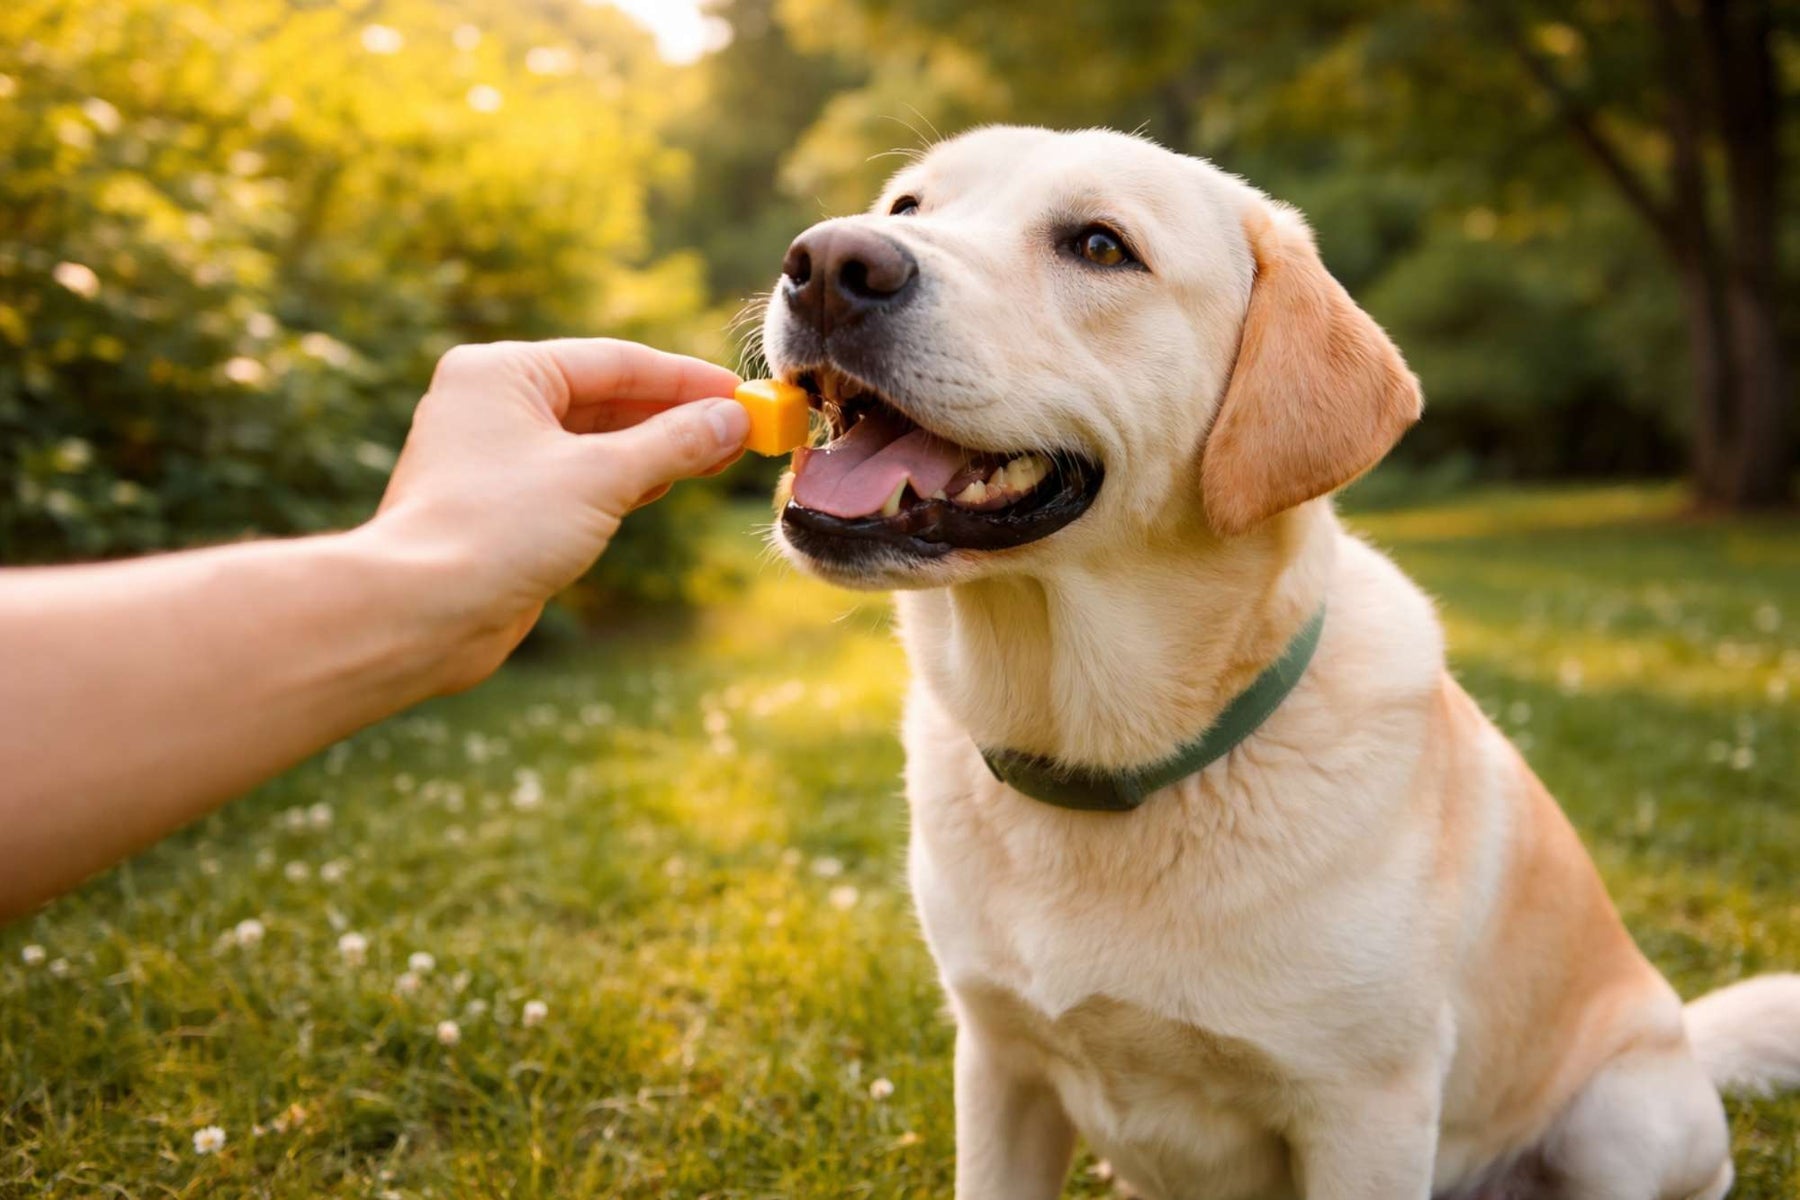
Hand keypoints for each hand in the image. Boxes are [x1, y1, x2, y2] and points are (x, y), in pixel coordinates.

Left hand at [364, 338, 746, 687]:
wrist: (422, 612)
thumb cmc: (495, 528)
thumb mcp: (601, 477)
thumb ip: (673, 444)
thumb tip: (732, 420)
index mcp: (501, 372)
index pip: (612, 361)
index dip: (683, 378)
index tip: (740, 392)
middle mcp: (492, 404)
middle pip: (603, 398)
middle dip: (674, 415)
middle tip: (741, 427)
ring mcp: (494, 457)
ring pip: (592, 441)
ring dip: (654, 449)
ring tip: (719, 454)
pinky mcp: (502, 506)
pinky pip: (576, 478)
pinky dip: (623, 480)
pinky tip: (668, 483)